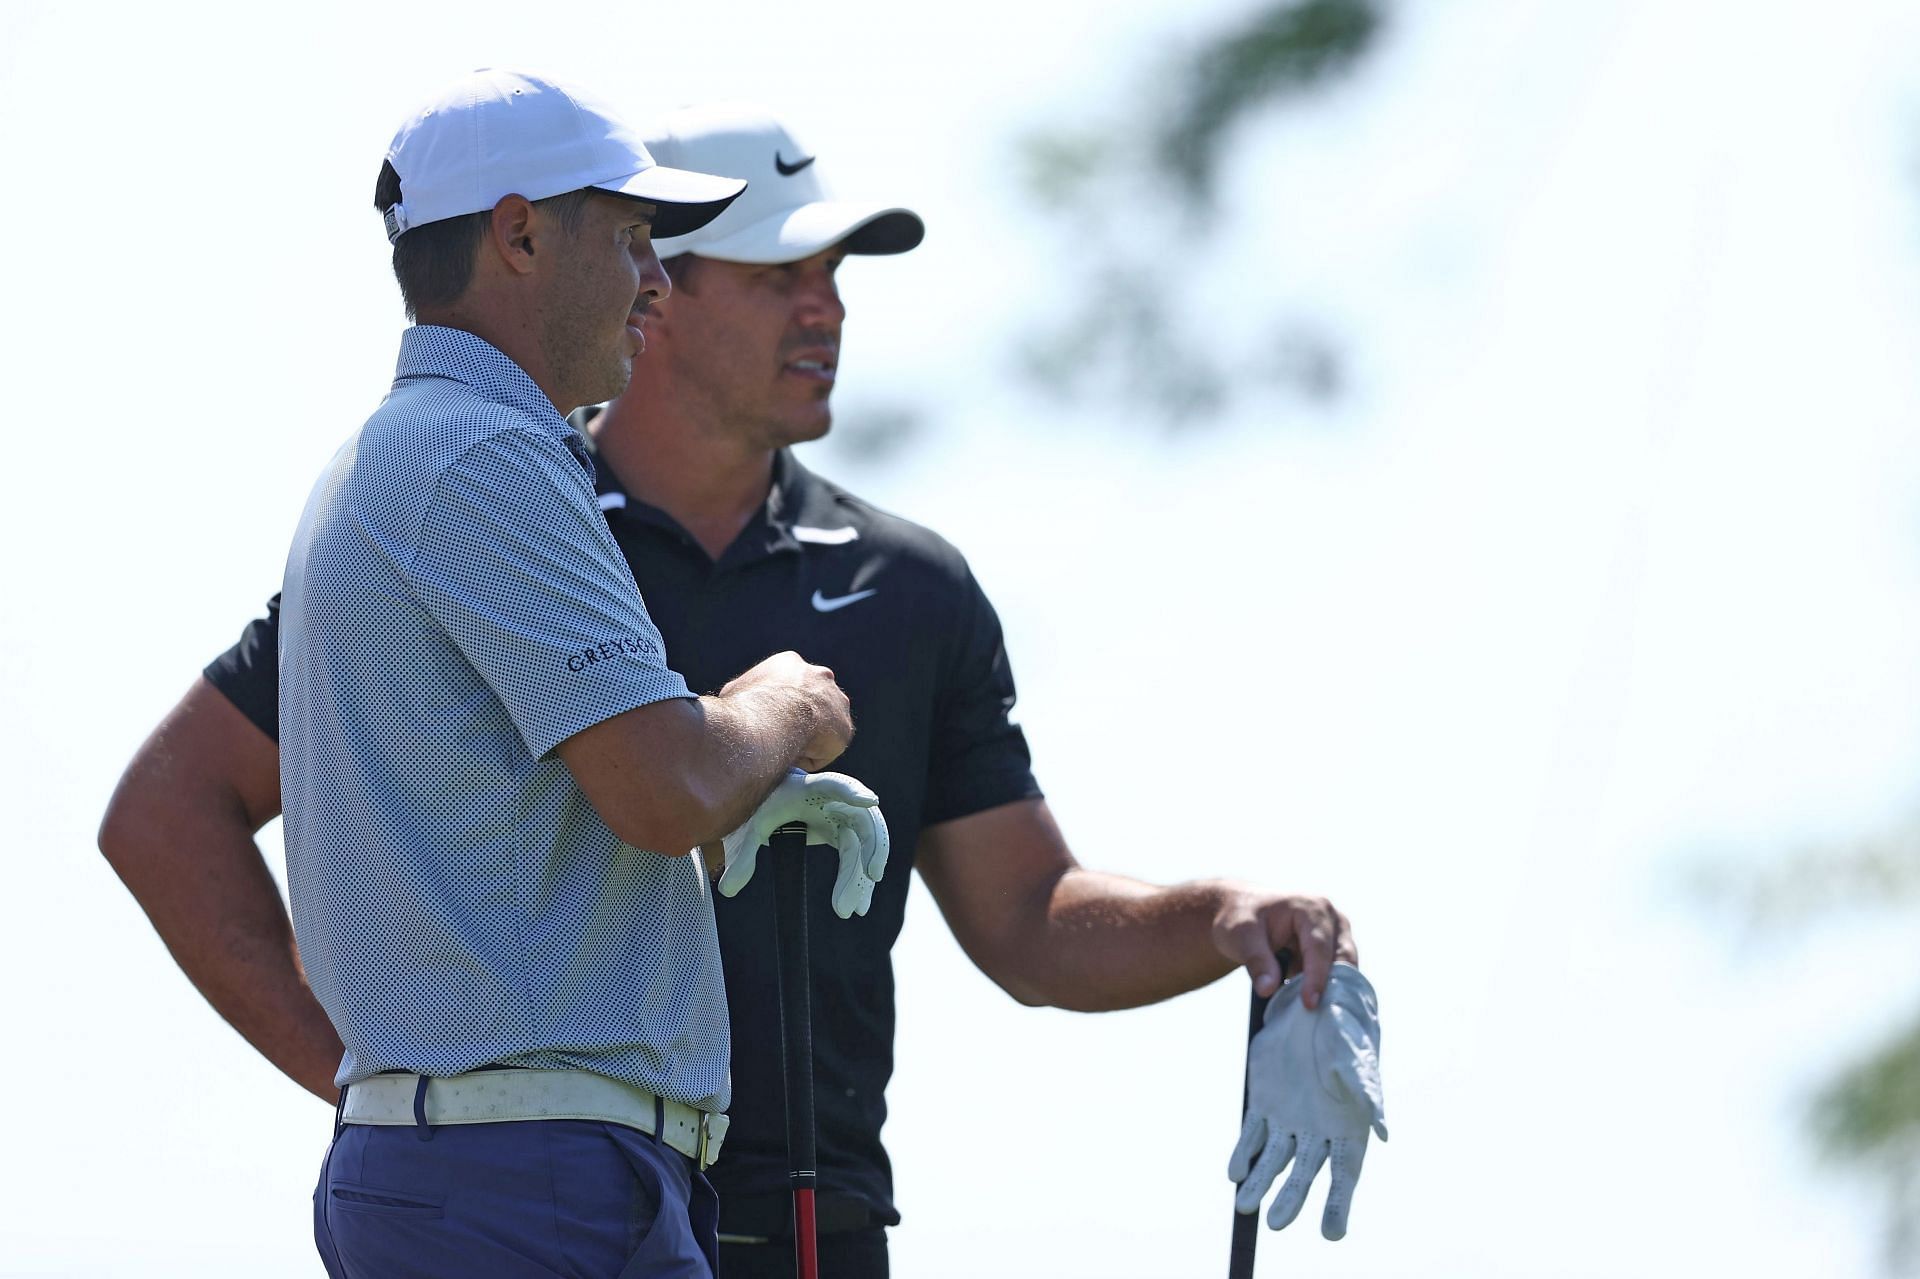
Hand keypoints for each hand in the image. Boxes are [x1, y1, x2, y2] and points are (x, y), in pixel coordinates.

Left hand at [717, 770, 890, 917]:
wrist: (775, 798)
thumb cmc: (765, 804)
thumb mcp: (753, 827)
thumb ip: (743, 856)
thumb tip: (726, 891)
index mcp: (813, 788)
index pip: (836, 785)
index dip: (852, 791)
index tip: (869, 801)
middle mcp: (838, 802)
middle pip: (864, 823)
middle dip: (867, 853)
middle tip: (866, 880)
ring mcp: (846, 818)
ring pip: (867, 845)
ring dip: (862, 877)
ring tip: (853, 910)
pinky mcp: (846, 834)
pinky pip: (859, 858)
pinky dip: (860, 881)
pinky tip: (859, 906)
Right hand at [721, 651, 852, 770]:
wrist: (775, 719)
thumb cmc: (750, 704)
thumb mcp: (735, 692)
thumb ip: (746, 695)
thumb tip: (740, 708)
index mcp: (790, 664)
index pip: (788, 685)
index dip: (777, 704)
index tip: (768, 721)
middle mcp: (820, 676)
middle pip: (811, 700)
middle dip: (799, 717)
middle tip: (781, 737)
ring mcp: (837, 701)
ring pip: (823, 724)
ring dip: (810, 737)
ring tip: (788, 752)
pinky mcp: (845, 727)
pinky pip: (826, 748)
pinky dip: (812, 756)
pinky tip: (796, 759)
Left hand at [1211, 888, 1355, 1007]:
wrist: (1240, 910)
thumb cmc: (1241, 917)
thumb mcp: (1241, 936)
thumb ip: (1256, 962)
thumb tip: (1268, 990)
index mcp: (1310, 908)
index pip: (1319, 947)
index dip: (1316, 977)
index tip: (1309, 1003)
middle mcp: (1330, 917)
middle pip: (1342, 957)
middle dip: (1333, 985)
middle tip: (1318, 1014)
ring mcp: (1335, 932)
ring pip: (1344, 967)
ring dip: (1331, 988)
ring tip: (1312, 1012)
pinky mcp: (1332, 948)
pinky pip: (1336, 972)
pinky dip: (1324, 988)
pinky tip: (1308, 1003)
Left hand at [1228, 963, 1386, 1239]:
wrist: (1316, 1005)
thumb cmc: (1347, 1033)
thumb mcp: (1356, 1060)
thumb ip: (1367, 1095)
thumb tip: (1383, 1133)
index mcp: (1348, 1126)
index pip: (1345, 1174)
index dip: (1339, 1203)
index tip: (1331, 1234)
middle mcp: (1318, 1130)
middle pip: (1304, 1174)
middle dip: (1291, 1199)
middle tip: (1275, 1224)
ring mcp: (1289, 1118)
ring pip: (1273, 1159)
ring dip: (1260, 1182)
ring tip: (1244, 1206)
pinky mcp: (1264, 1102)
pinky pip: (1252, 1134)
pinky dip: (1244, 1152)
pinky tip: (1234, 1171)